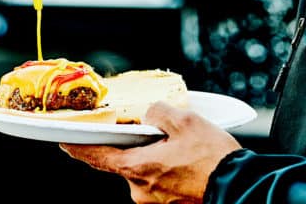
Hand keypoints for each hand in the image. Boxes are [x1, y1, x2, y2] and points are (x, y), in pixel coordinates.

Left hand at [60, 102, 241, 203]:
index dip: (79, 148)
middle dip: (134, 144)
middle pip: (126, 160)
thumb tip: (150, 115)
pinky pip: (159, 177)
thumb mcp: (185, 121)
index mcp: (139, 169)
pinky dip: (165, 165)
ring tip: (178, 142)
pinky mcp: (171, 202)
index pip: (98, 158)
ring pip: (144, 168)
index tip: (64, 142)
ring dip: (153, 154)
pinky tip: (184, 155)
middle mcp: (142, 189)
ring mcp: (157, 199)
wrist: (241, 186)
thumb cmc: (213, 158)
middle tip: (151, 129)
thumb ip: (158, 112)